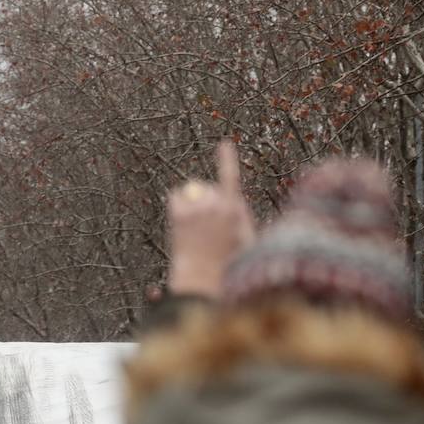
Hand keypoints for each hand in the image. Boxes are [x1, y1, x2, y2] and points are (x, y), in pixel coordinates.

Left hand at [165, 140, 255, 298]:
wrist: (202, 279)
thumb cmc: (228, 265)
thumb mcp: (247, 241)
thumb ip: (243, 217)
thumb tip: (234, 198)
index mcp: (234, 211)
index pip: (231, 179)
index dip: (227, 160)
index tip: (224, 144)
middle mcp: (214, 205)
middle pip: (212, 189)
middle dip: (212, 200)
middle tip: (211, 227)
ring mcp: (194, 208)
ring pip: (193, 192)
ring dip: (195, 203)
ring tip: (197, 229)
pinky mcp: (178, 214)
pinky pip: (176, 196)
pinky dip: (178, 203)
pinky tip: (183, 221)